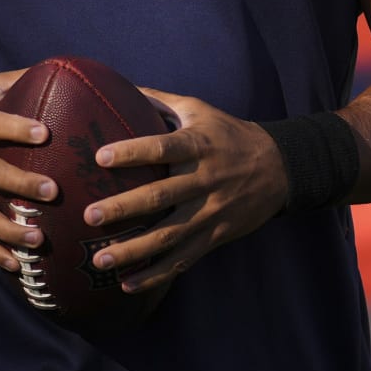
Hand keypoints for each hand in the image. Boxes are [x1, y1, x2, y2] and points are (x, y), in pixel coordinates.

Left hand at [82, 88, 289, 293]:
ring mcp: (210, 211)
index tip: (100, 156)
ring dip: (134, 250)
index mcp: (197, 146)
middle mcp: (203, 180)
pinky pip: (183, 259)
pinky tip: (127, 284)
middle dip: (124, 208)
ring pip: (169, 235)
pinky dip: (156, 275)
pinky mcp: (215, 235)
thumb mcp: (201, 110)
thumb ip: (161, 101)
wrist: (280, 167)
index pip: (162, 148)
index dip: (132, 152)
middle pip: (160, 196)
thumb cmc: (230, 135)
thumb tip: (122, 85)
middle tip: (89, 216)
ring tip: (100, 259)